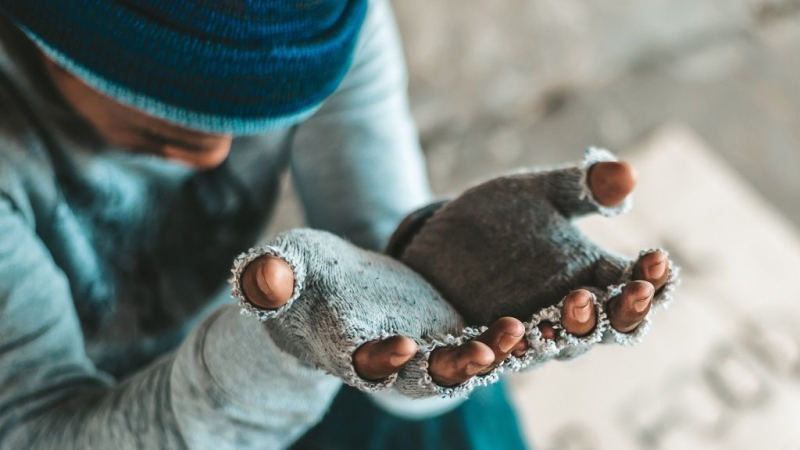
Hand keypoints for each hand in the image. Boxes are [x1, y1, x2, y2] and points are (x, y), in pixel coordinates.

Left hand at [396, 148, 677, 382]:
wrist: (440, 240)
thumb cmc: (501, 217)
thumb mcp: (537, 193)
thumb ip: (581, 186)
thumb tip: (627, 173)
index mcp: (591, 277)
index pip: (635, 286)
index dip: (653, 277)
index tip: (657, 257)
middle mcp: (566, 314)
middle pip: (608, 326)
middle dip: (623, 309)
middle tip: (632, 289)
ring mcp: (527, 334)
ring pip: (558, 345)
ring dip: (570, 329)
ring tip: (575, 302)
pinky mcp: (482, 344)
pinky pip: (496, 357)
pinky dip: (502, 350)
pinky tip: (507, 335)